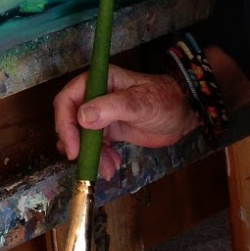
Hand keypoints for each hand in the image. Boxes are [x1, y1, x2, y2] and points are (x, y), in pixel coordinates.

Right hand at [53, 64, 197, 180]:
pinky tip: (112, 167)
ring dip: (89, 155)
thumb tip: (82, 117)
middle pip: (70, 120)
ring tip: (106, 169)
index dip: (65, 123)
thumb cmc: (165, 100)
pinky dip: (99, 159)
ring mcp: (102, 114)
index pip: (68, 99)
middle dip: (76, 144)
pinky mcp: (110, 130)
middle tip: (86, 163)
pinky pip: (95, 146)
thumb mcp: (140, 103)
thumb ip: (112, 108)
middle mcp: (96, 96)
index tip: (72, 148)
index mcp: (100, 81)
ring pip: (81, 137)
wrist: (185, 113)